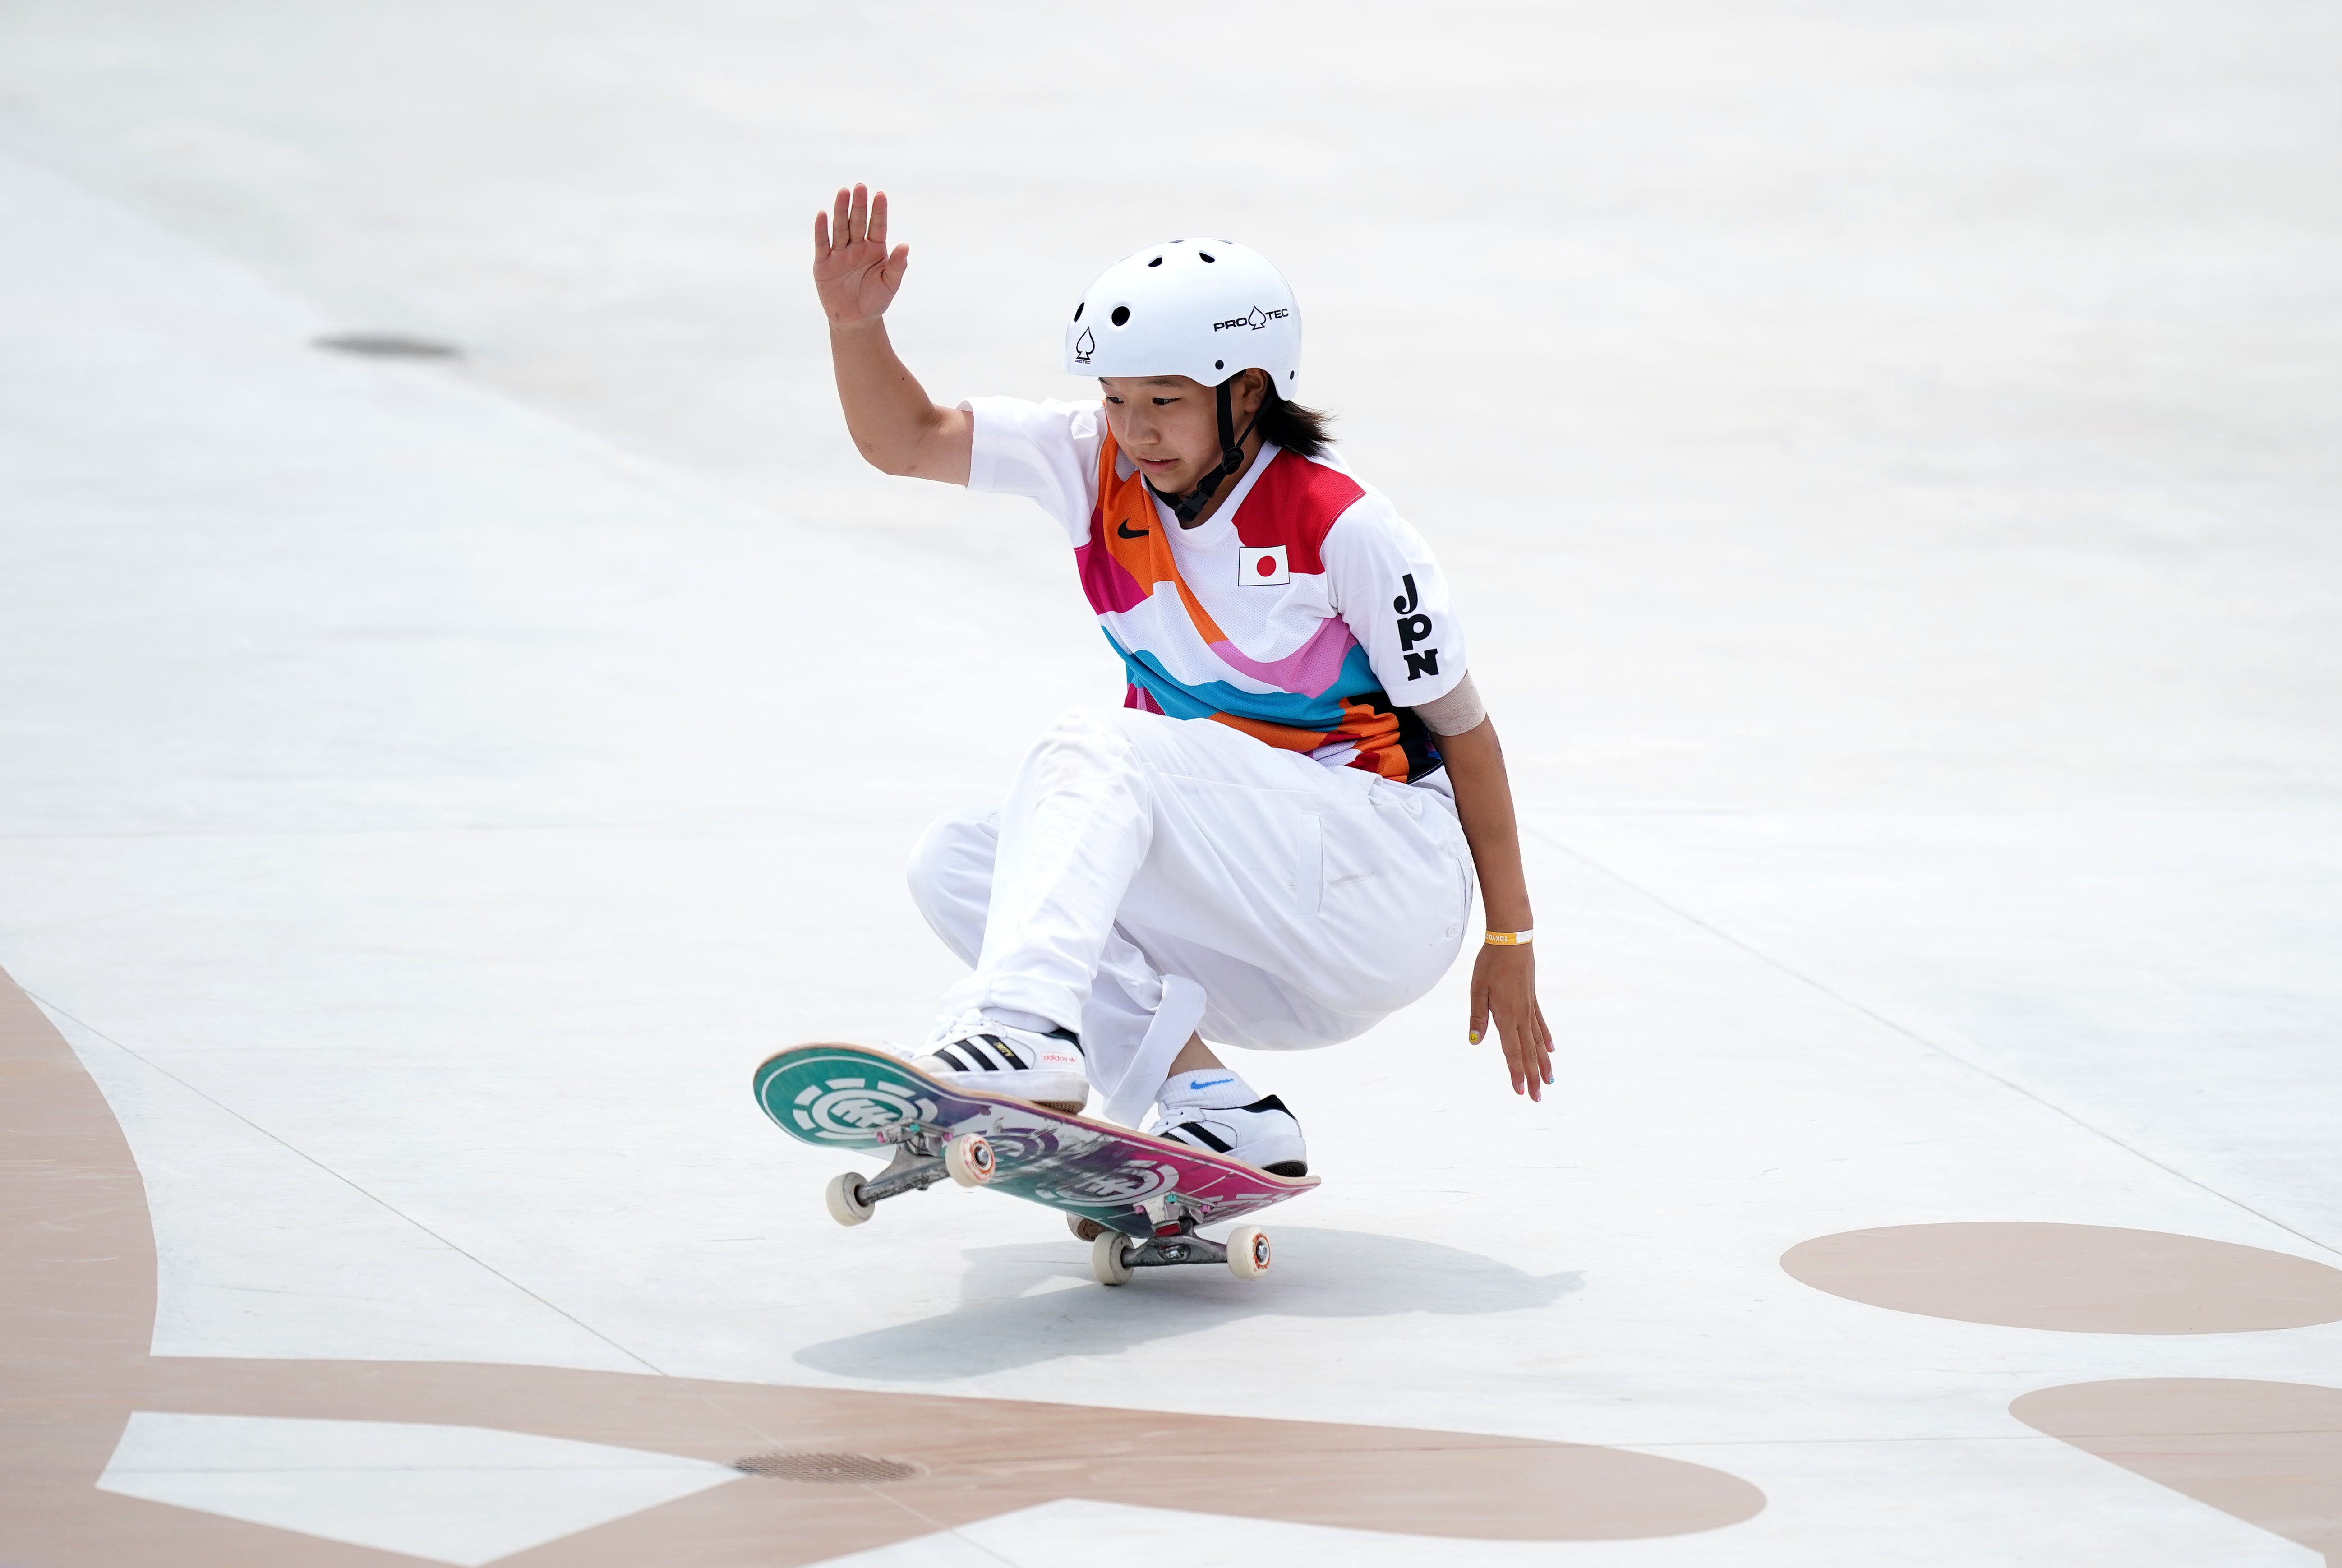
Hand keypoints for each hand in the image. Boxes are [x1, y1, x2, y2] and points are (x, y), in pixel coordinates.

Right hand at [813, 183, 909, 328]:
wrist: (856, 320)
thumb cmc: (876, 300)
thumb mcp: (890, 284)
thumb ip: (898, 265)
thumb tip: (906, 246)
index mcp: (875, 249)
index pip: (877, 226)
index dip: (878, 211)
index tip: (880, 194)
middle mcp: (856, 247)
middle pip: (857, 222)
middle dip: (859, 205)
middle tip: (860, 186)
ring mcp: (839, 254)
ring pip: (840, 228)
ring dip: (840, 211)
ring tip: (843, 192)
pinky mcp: (823, 264)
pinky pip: (823, 244)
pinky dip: (821, 230)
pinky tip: (822, 214)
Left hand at [1470, 942, 1553, 1100]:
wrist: (1512, 940)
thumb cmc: (1490, 963)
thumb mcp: (1477, 989)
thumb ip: (1477, 1016)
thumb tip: (1475, 1042)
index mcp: (1506, 1016)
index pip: (1512, 1051)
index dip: (1516, 1072)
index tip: (1520, 1091)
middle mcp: (1521, 1016)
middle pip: (1529, 1052)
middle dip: (1533, 1077)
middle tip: (1537, 1098)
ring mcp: (1529, 1008)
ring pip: (1538, 1042)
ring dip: (1544, 1063)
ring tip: (1550, 1081)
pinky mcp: (1532, 1000)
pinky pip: (1541, 1024)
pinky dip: (1546, 1039)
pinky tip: (1551, 1049)